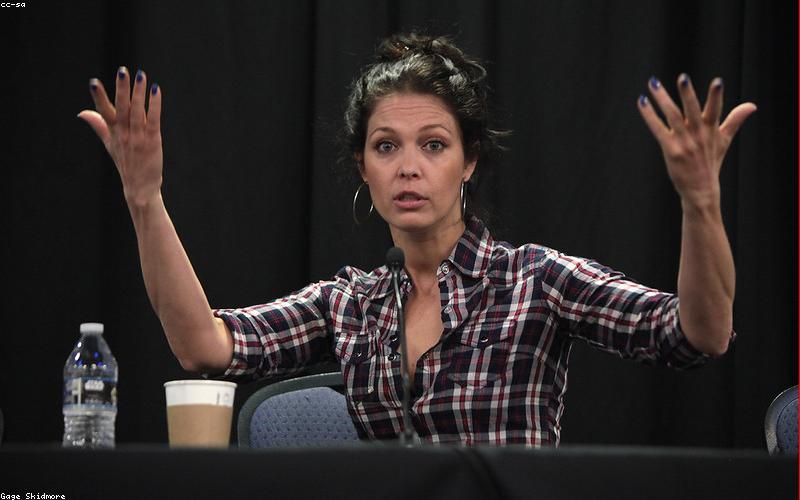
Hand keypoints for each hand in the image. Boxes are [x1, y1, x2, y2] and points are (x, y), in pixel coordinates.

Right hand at [78, 67, 162, 205]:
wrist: (140, 187)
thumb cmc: (126, 163)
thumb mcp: (109, 144)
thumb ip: (98, 126)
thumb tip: (82, 112)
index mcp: (113, 133)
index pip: (104, 112)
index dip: (99, 97)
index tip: (93, 82)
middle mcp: (124, 134)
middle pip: (122, 108)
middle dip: (122, 89)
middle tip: (122, 71)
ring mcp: (138, 137)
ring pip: (138, 111)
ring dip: (139, 93)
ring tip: (140, 76)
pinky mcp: (152, 141)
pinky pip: (154, 120)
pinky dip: (155, 105)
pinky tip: (156, 91)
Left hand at [637, 74, 755, 210]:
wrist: (700, 189)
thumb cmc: (711, 162)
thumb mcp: (724, 140)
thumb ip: (735, 120)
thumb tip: (752, 105)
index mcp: (711, 130)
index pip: (715, 110)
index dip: (716, 97)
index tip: (718, 82)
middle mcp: (698, 134)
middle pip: (692, 110)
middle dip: (688, 94)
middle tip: (683, 77)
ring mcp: (684, 142)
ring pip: (672, 116)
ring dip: (662, 99)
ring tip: (654, 83)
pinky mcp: (671, 150)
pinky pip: (658, 129)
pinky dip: (649, 115)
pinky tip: (642, 102)